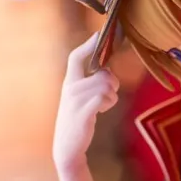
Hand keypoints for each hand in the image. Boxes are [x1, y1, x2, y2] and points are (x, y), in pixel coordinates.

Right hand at [53, 33, 119, 172]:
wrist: (68, 146)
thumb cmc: (78, 119)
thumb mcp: (80, 98)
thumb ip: (91, 84)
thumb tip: (108, 73)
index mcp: (69, 82)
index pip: (76, 57)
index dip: (87, 45)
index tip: (97, 34)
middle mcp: (70, 88)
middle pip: (104, 74)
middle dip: (113, 84)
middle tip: (108, 95)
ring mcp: (75, 100)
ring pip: (107, 86)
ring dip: (112, 97)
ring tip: (103, 106)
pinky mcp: (83, 112)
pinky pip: (104, 97)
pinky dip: (108, 103)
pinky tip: (102, 110)